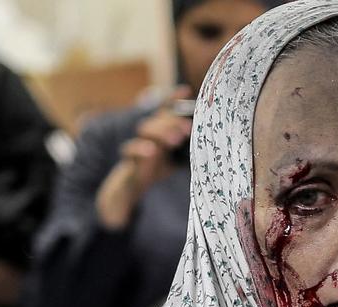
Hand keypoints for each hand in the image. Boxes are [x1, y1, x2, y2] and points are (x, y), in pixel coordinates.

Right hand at [95, 87, 192, 229]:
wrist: (133, 185)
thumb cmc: (157, 168)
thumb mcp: (175, 157)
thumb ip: (187, 149)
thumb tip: (208, 143)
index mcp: (159, 131)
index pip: (165, 111)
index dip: (173, 99)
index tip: (186, 90)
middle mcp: (148, 134)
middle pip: (158, 119)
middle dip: (173, 121)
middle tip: (188, 130)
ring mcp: (137, 145)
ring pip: (145, 130)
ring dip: (161, 132)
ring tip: (176, 140)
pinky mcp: (129, 159)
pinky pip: (131, 150)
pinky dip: (141, 149)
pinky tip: (152, 151)